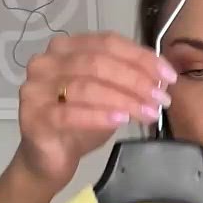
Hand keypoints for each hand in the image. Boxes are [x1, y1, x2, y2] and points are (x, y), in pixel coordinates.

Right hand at [17, 33, 176, 188]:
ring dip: (123, 100)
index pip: (108, 42)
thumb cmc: (79, 125)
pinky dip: (99, 116)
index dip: (141, 58)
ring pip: (86, 87)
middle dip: (135, 80)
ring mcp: (36, 89)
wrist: (48, 159)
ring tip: (148, 113)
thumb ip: (128, 82)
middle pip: (97, 63)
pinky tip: (121, 121)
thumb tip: (162, 79)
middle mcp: (46, 62)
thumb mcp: (110, 98)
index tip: (169, 76)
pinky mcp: (33, 117)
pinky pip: (70, 114)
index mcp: (66, 48)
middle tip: (161, 99)